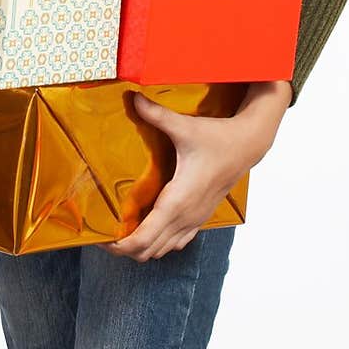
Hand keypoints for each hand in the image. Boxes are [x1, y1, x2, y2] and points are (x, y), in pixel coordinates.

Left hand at [103, 79, 293, 261]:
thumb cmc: (217, 138)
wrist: (247, 145)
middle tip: (102, 234)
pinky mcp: (200, 218)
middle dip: (124, 247)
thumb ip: (157, 114)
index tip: (102, 240)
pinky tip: (146, 226)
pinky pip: (175, 242)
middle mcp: (185, 216)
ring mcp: (194, 220)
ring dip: (140, 246)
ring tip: (120, 230)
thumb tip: (133, 98)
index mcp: (178, 200)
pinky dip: (157, 242)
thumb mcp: (184, 126)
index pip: (145, 238)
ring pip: (162, 250)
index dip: (121, 245)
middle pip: (148, 251)